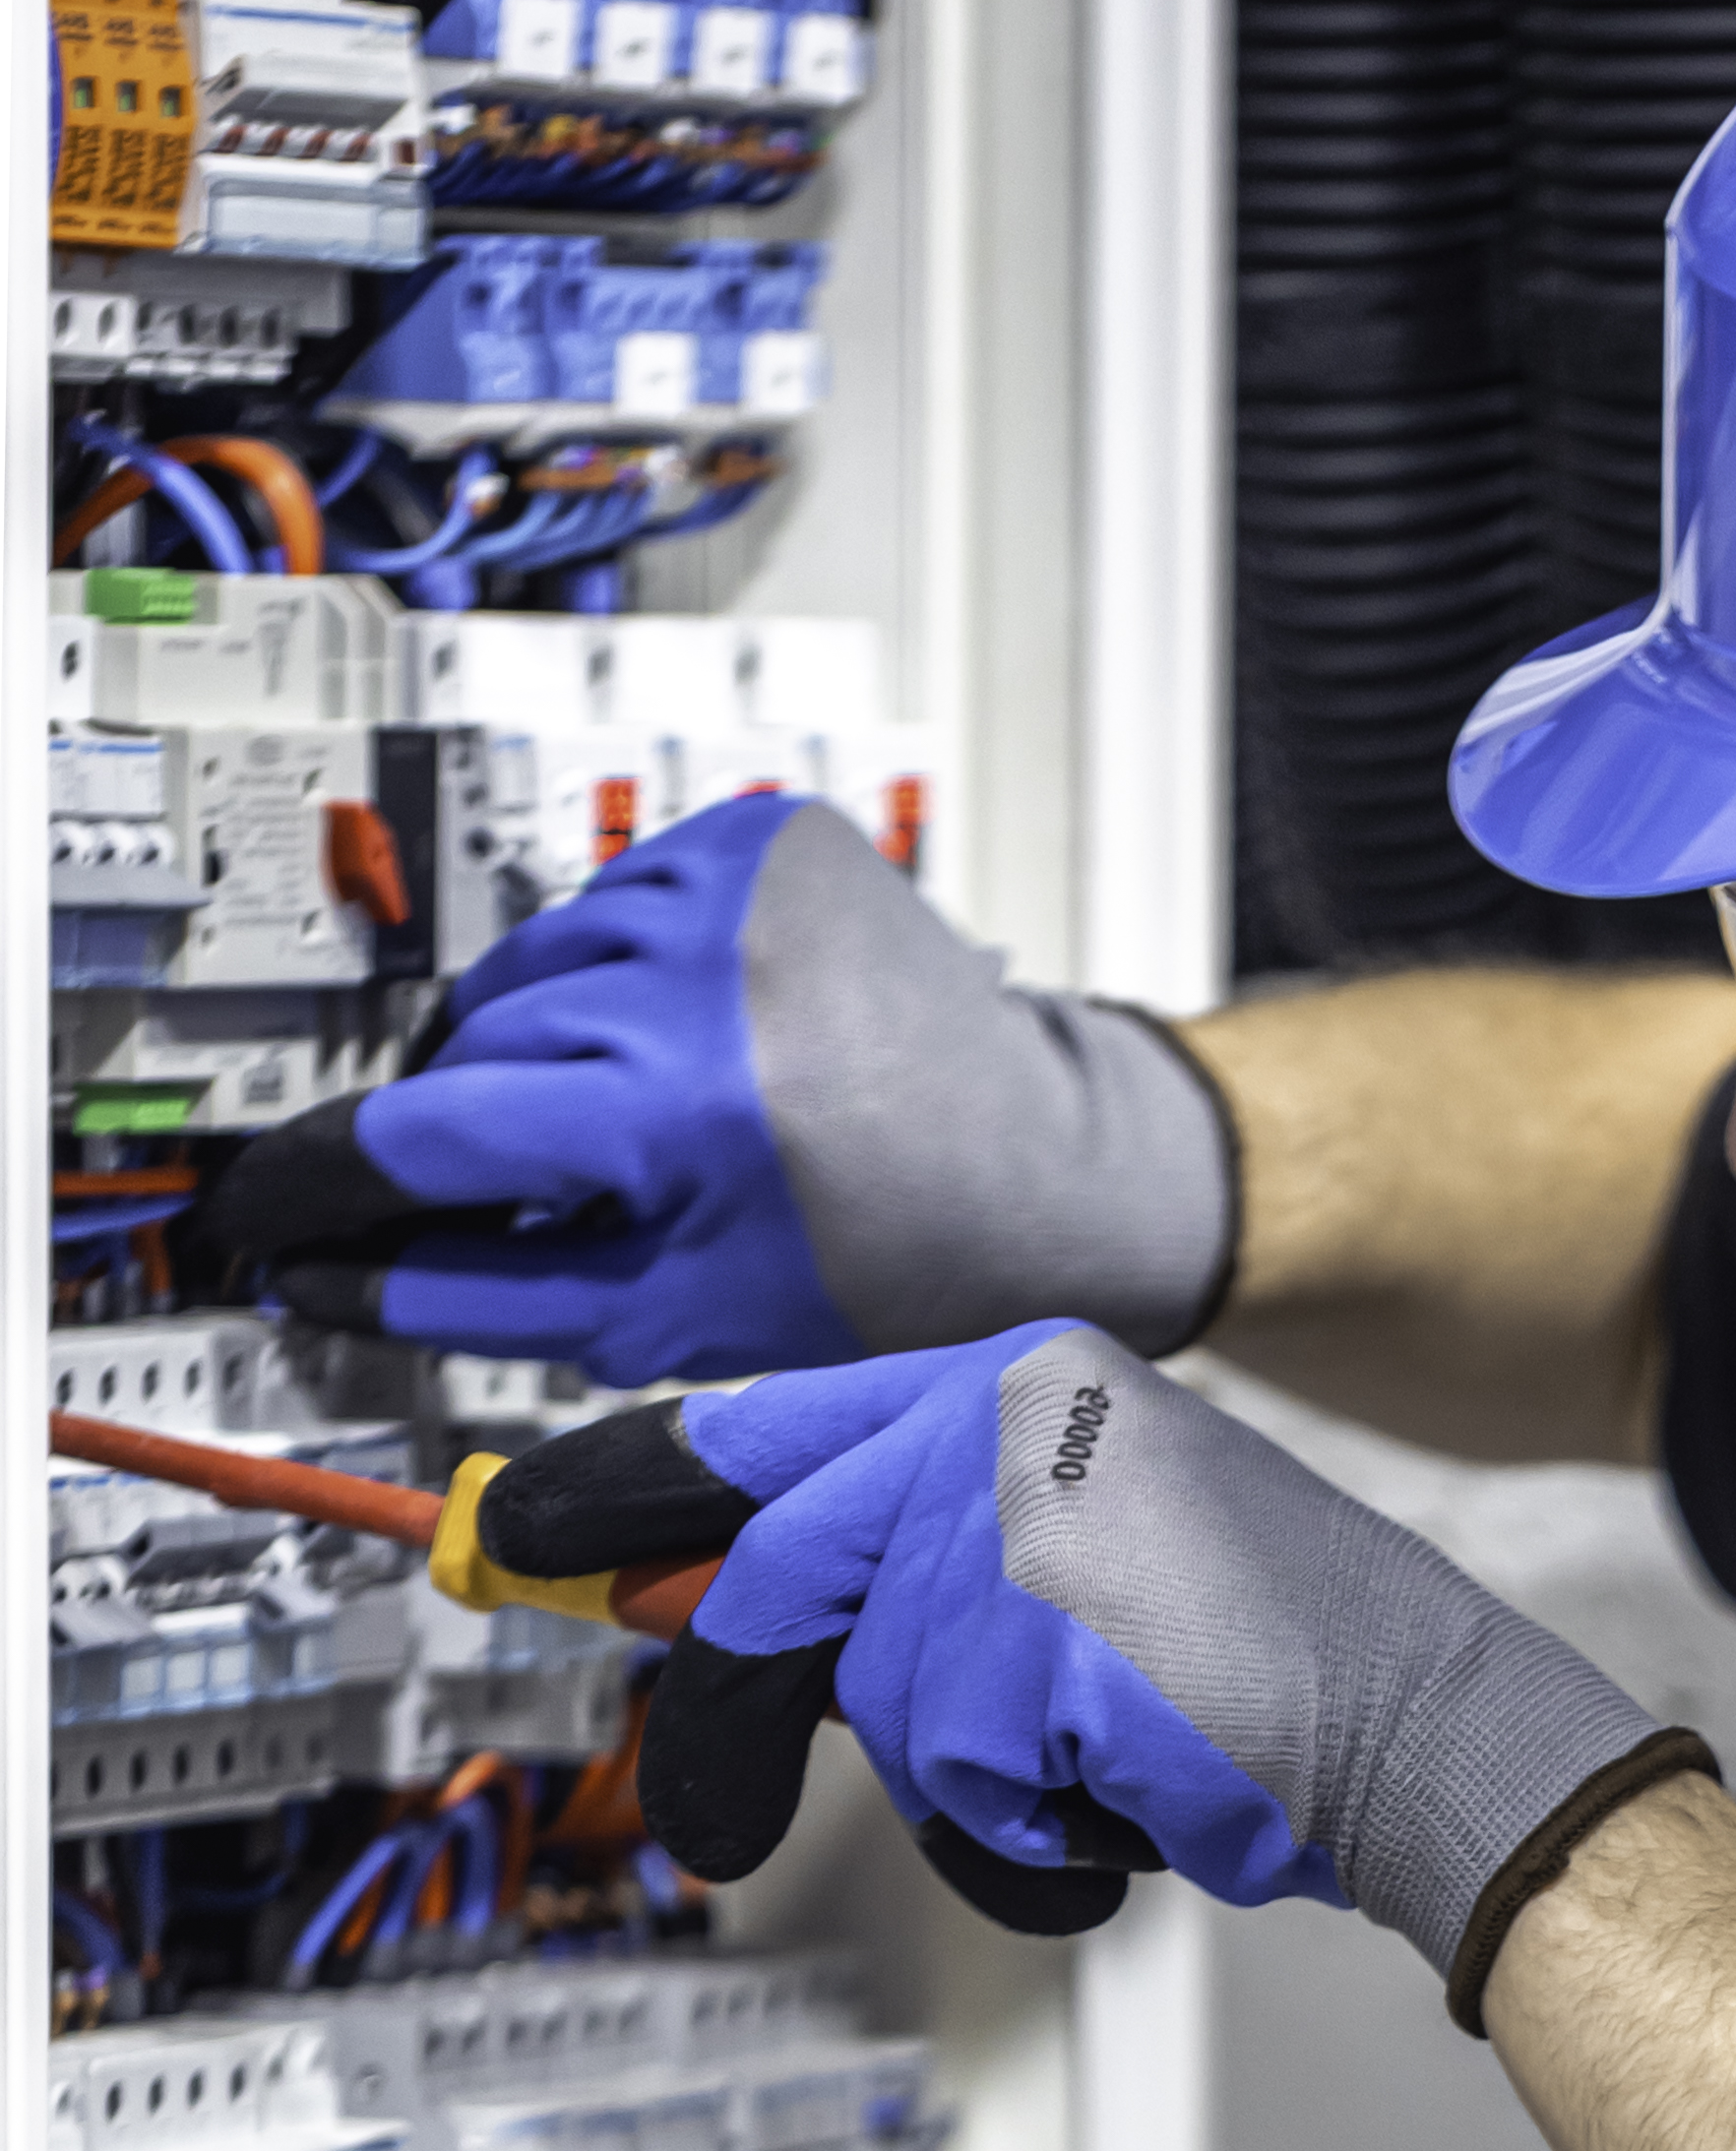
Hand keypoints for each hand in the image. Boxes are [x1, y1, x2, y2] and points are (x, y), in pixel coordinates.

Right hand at [194, 794, 1237, 1391]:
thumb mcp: (676, 1314)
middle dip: (468, 1127)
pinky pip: (609, 903)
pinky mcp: (755, 836)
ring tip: (629, 1122)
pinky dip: (615, 977)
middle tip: (527, 1189)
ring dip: (539, 1046)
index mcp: (682, 1106)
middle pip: (469, 1043)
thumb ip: (486, 1298)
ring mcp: (727, 880)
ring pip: (528, 964)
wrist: (1052, 1168)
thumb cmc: (891, 1262)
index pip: (429, 1129)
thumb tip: (333, 1278)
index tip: (268, 1209)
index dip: (329, 1179)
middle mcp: (698, 971)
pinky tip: (688, 1041)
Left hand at [471, 1323, 1714, 1972]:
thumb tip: (717, 1615)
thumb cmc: (1270, 1667)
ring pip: (871, 1697)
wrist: (1429, 1722)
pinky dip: (1026, 1834)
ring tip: (1086, 1769)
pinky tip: (1126, 1795)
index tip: (526, 1531)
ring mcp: (1017, 1525)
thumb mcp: (1072, 1564)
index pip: (762, 1421)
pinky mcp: (1034, 1640)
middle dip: (744, 1721)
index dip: (623, 1491)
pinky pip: (952, 1777)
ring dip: (966, 1784)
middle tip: (711, 1816)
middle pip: (776, 1576)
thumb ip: (906, 1565)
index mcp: (1014, 1381)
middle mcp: (1004, 1423)